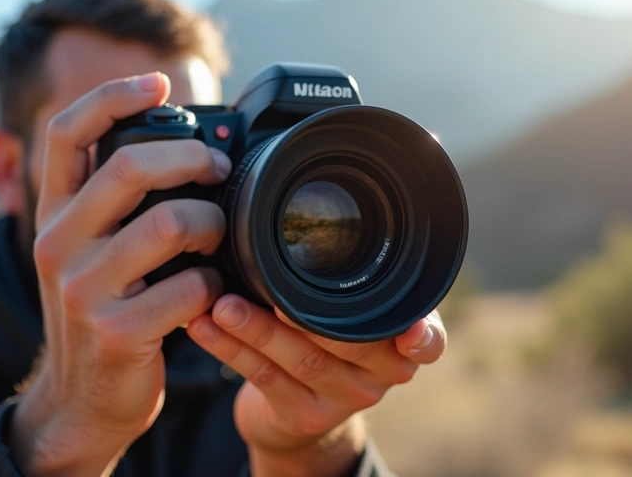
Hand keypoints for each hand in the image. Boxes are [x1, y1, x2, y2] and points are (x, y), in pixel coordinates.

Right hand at [8, 73, 232, 476]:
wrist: (80, 401)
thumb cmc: (102, 310)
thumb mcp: (89, 251)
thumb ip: (116, 203)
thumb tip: (190, 145)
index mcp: (51, 215)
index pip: (67, 133)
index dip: (113, 95)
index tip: (158, 82)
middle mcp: (57, 245)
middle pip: (129, 166)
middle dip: (191, 157)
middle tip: (217, 167)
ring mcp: (83, 290)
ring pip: (169, 223)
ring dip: (212, 224)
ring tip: (218, 237)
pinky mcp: (118, 332)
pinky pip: (189, 287)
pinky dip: (214, 284)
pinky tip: (209, 292)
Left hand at [186, 295, 445, 476]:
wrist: (301, 413)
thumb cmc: (328, 339)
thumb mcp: (351, 313)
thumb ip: (351, 281)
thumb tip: (311, 217)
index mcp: (399, 337)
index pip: (427, 340)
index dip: (424, 336)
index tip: (412, 333)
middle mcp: (382, 372)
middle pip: (347, 343)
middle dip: (302, 317)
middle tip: (269, 293)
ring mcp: (343, 397)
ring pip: (300, 360)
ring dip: (256, 330)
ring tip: (220, 305)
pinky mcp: (304, 414)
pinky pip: (264, 378)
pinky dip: (230, 350)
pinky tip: (204, 327)